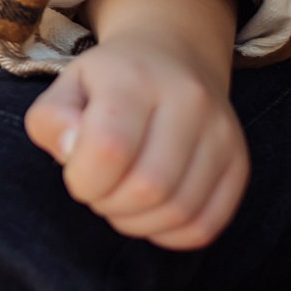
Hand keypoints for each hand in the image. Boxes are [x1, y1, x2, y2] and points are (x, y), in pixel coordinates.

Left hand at [24, 0, 248, 249]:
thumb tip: (70, 153)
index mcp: (135, 79)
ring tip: (120, 199)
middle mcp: (189, 101)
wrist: (173, 56)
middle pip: (148, 187)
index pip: (108, 148)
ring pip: (179, 211)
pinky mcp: (239, 163)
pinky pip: (206, 224)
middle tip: (98, 188)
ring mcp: (221, 133)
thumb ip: (51, 121)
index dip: (83, 179)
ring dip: (136, 222)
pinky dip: (169, 234)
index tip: (76, 174)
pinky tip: (150, 213)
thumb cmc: (108, 82)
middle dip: (108, 203)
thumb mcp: (65, 87)